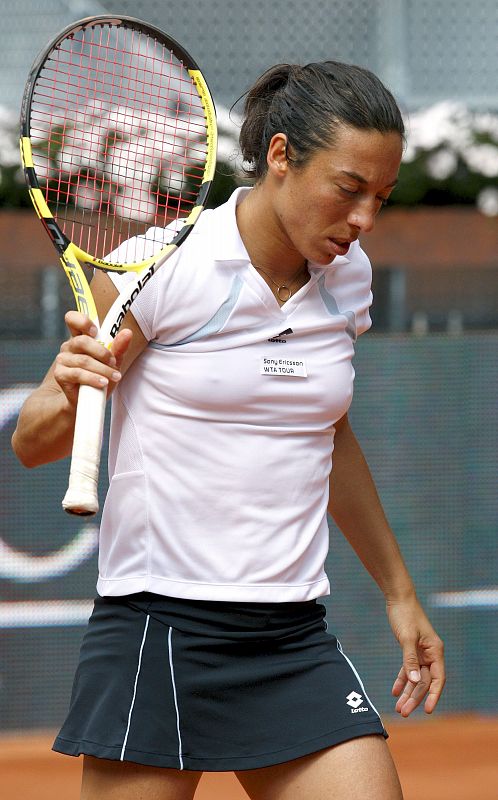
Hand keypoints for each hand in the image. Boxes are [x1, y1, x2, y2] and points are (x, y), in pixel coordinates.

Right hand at [53, 311, 132, 406]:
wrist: (86, 401)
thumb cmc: (99, 377)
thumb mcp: (112, 362)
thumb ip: (118, 347)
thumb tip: (127, 332)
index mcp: (80, 338)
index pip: (73, 319)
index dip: (82, 321)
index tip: (95, 331)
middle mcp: (69, 346)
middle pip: (82, 341)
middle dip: (102, 352)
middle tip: (113, 362)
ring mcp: (62, 360)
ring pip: (83, 360)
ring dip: (102, 369)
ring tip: (114, 376)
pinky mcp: (60, 374)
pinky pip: (77, 374)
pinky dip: (93, 378)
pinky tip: (103, 383)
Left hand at [387, 595, 444, 716]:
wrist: (398, 599)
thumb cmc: (405, 615)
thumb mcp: (407, 637)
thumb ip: (409, 659)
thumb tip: (414, 682)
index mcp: (435, 651)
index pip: (437, 679)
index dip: (434, 696)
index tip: (428, 710)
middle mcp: (430, 654)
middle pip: (424, 682)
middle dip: (415, 698)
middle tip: (404, 712)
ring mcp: (420, 653)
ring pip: (415, 678)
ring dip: (408, 693)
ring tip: (399, 708)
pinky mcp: (410, 650)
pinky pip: (407, 670)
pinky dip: (401, 680)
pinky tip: (394, 691)